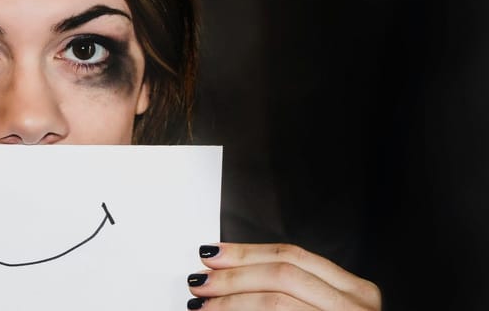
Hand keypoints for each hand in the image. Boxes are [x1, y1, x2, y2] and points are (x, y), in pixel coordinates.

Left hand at [186, 242, 380, 309]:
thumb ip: (287, 293)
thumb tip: (229, 274)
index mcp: (355, 291)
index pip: (294, 256)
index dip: (248, 253)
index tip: (213, 254)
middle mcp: (357, 306)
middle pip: (283, 274)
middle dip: (235, 275)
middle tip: (201, 281)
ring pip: (277, 300)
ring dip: (232, 301)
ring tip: (202, 305)